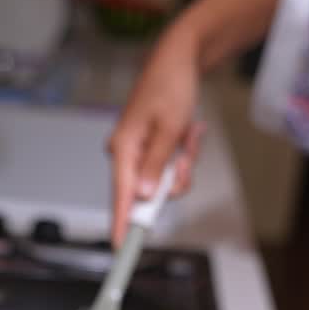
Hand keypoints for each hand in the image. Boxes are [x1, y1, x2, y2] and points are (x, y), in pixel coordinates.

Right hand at [108, 20, 202, 243]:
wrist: (179, 60)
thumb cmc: (171, 88)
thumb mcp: (169, 130)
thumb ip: (156, 166)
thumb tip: (145, 197)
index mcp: (123, 149)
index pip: (121, 197)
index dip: (122, 225)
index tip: (120, 250)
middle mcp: (125, 153)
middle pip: (149, 192)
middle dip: (174, 178)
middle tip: (185, 154)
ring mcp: (138, 152)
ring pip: (164, 180)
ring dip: (183, 162)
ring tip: (188, 135)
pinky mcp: (150, 148)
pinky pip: (169, 166)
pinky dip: (183, 153)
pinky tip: (188, 132)